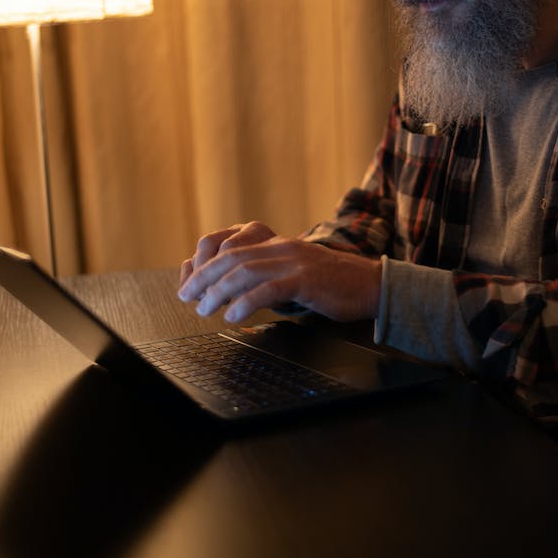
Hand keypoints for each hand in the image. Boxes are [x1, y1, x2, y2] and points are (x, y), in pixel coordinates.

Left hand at [178, 221, 381, 323]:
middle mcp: (281, 246)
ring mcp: (294, 261)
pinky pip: (268, 289)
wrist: (371, 284)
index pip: (228, 244)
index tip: (189, 282)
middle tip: (186, 296)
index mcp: (276, 242)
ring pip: (244, 271)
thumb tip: (230, 291)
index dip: (204, 262)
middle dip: (203, 277)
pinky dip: (245, 302)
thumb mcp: (293, 273)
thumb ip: (265, 275)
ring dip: (218, 291)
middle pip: (230, 256)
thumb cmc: (331, 284)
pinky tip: (233, 315)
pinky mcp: (306, 280)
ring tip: (203, 308)